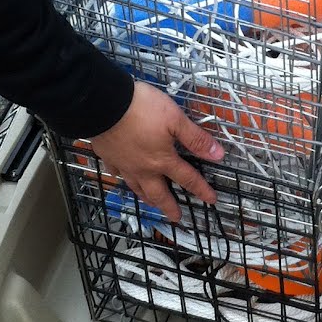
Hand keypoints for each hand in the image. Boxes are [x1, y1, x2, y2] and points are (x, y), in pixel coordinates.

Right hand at [89, 81, 223, 222]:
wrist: (104, 104)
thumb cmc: (142, 109)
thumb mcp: (176, 119)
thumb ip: (196, 139)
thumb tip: (218, 155)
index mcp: (163, 160)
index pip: (187, 179)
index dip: (201, 190)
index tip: (210, 200)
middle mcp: (143, 168)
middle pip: (158, 193)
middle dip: (169, 207)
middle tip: (175, 217)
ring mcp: (124, 164)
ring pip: (137, 188)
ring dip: (147, 198)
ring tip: (151, 203)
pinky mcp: (108, 156)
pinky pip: (117, 173)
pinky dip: (123, 178)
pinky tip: (123, 176)